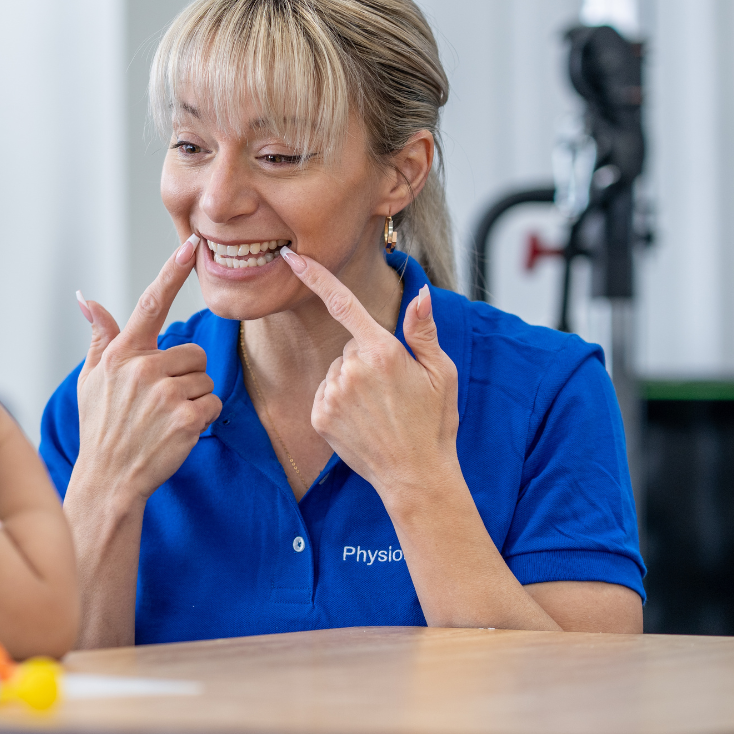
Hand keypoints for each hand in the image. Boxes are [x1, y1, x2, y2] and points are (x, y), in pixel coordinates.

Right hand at [71, 236, 223, 501]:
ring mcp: (165, 393)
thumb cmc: (100, 428)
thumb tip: (86, 300)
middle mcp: (143, 368)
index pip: (150, 304)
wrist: (108, 479)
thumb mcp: (92, 379)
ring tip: (165, 418)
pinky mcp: (187, 418)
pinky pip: (213, 403)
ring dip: (194, 397)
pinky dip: (202, 418)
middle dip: (185, 374)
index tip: (190, 245)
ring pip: (205, 378)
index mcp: (122, 354)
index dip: (171, 272)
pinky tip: (177, 432)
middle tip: (159, 402)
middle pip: (193, 351)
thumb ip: (100, 337)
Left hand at [279, 248, 458, 500]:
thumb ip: (423, 331)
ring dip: (353, 383)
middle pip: (351, 347)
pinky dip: (339, 402)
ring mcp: (333, 394)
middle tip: (394, 391)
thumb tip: (420, 294)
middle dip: (368, 360)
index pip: (343, 303)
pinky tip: (362, 421)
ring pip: (337, 371)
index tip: (291, 257)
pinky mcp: (319, 416)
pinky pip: (325, 394)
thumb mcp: (442, 373)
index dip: (315, 276)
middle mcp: (352, 369)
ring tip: (380, 410)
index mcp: (383, 352)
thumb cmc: (434, 424)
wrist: (415, 476)